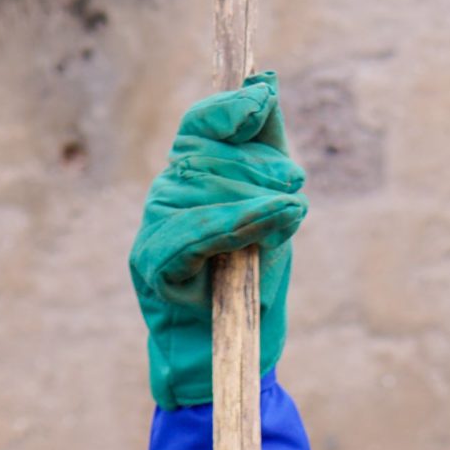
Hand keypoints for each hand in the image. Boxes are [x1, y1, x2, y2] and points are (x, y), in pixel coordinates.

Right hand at [129, 72, 307, 411]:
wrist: (230, 361)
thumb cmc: (250, 291)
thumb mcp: (271, 215)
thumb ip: (266, 157)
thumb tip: (266, 88)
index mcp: (189, 183)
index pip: (201, 128)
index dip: (230, 110)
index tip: (264, 96)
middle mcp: (165, 199)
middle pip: (209, 155)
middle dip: (260, 164)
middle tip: (295, 185)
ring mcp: (154, 230)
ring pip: (204, 187)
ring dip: (259, 194)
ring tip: (292, 211)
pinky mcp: (153, 264)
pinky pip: (196, 229)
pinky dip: (241, 219)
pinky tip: (280, 217)